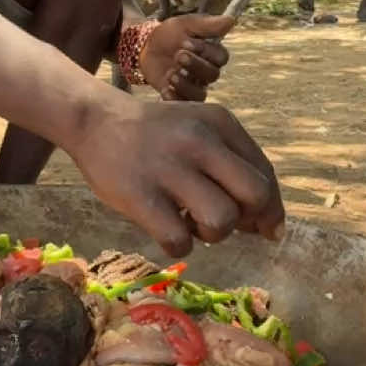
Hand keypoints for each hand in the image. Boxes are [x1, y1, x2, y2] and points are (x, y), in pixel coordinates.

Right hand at [72, 95, 284, 253]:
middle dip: (251, 221)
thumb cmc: (155, 133)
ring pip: (222, 221)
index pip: (266, 174)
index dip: (271, 208)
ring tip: (192, 223)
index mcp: (221, 123)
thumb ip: (233, 164)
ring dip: (213, 234)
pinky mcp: (141, 196)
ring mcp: (170, 169)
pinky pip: (180, 240)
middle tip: (228, 224)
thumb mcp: (199, 128)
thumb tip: (266, 224)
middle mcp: (200, 141)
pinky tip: (167, 230)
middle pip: (256, 196)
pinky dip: (179, 245)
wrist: (94, 120)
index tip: (264, 227)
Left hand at [140, 13, 232, 100]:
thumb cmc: (170, 34)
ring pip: (200, 94)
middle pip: (212, 75)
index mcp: (212, 53)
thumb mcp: (186, 24)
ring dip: (186, 85)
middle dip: (196, 66)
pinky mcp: (180, 96)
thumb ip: (207, 25)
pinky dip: (175, 98)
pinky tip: (165, 89)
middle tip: (178, 56)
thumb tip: (231, 21)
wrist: (145, 46)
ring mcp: (194, 85)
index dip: (206, 52)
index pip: (220, 57)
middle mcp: (206, 71)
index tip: (187, 42)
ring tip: (170, 74)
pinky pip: (184, 104)